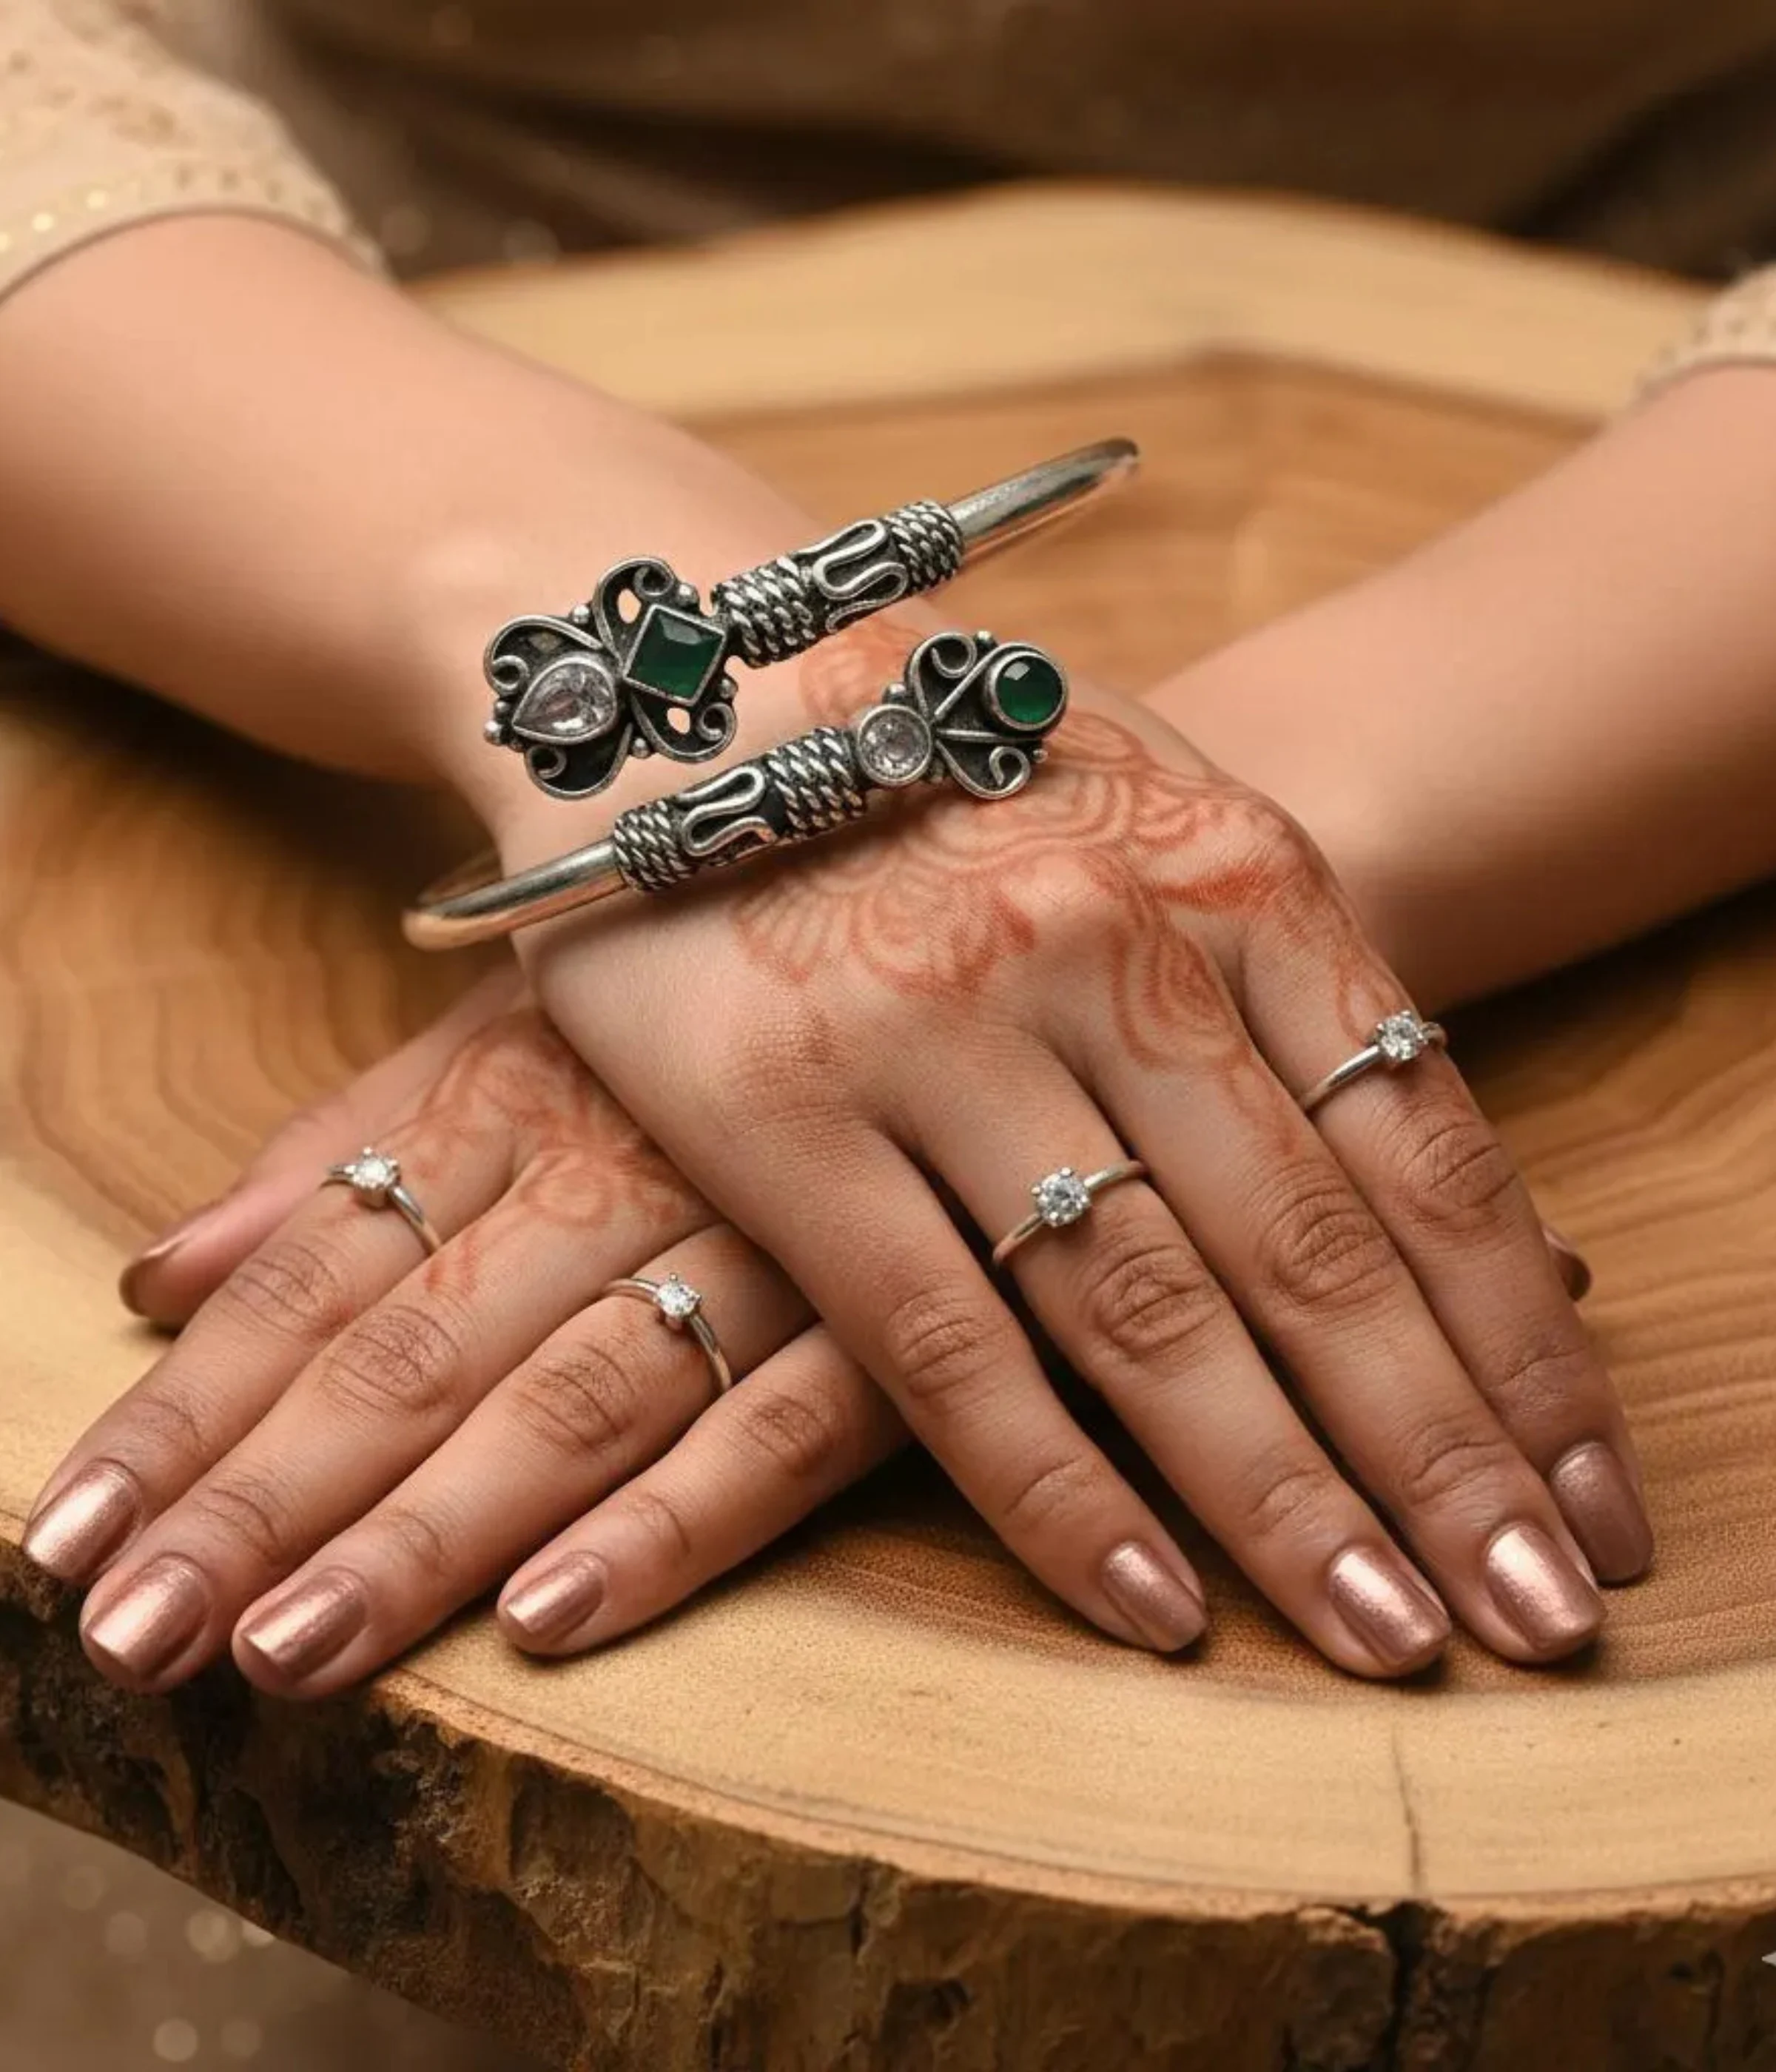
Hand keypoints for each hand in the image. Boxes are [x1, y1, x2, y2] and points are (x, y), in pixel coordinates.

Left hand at [23, 979, 903, 1694]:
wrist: (959, 914)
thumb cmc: (712, 988)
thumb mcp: (517, 1026)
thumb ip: (344, 1149)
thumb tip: (157, 1277)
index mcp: (511, 1090)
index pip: (312, 1268)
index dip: (187, 1409)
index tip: (63, 1539)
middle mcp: (614, 1162)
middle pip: (414, 1348)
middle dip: (263, 1500)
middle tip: (130, 1640)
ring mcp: (758, 1232)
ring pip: (574, 1395)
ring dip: (429, 1533)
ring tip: (287, 1654)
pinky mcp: (896, 1305)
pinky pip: (785, 1422)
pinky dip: (677, 1517)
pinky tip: (554, 1617)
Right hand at [502, 622, 1650, 1673]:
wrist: (677, 675)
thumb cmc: (948, 768)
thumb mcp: (1150, 810)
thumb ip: (1283, 982)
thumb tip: (1445, 1201)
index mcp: (1233, 868)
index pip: (1424, 1146)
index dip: (1523, 1343)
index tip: (1596, 1497)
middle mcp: (1109, 947)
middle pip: (1313, 1252)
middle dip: (1445, 1456)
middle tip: (1545, 1620)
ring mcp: (941, 1027)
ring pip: (1147, 1310)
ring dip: (1284, 1496)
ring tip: (1391, 1639)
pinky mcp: (779, 1110)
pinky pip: (943, 1338)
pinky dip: (1056, 1485)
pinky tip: (1156, 1606)